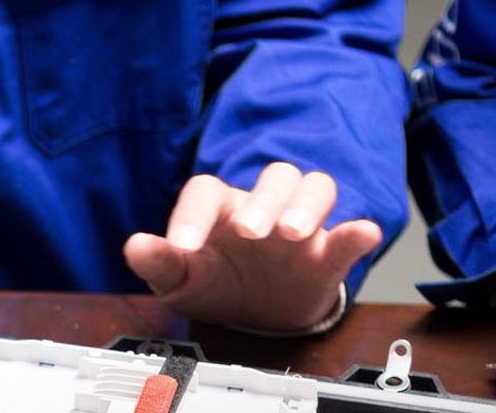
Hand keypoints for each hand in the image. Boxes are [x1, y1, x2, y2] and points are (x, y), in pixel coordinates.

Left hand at [123, 162, 382, 330]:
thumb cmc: (215, 284)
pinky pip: (348, 233)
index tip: (182, 248)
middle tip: (249, 233)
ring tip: (293, 234)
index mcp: (220, 209)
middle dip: (262, 202)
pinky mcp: (329, 252)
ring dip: (306, 206)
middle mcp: (262, 207)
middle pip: (273, 179)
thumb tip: (135, 246)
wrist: (254, 316)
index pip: (207, 192)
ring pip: (313, 188)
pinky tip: (360, 234)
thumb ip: (159, 263)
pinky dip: (356, 231)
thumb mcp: (180, 280)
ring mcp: (299, 226)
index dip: (193, 215)